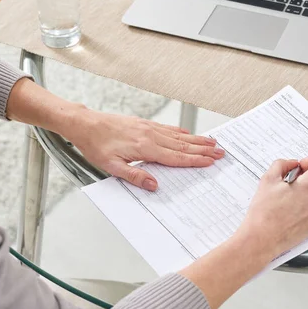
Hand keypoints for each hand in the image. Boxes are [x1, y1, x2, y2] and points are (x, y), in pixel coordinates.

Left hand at [66, 108, 224, 190]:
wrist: (87, 124)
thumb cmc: (97, 145)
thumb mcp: (112, 167)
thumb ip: (135, 176)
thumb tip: (154, 185)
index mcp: (146, 148)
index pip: (176, 156)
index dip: (195, 160)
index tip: (210, 161)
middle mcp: (151, 135)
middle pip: (183, 145)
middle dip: (203, 149)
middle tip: (220, 152)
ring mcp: (148, 128)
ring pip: (178, 136)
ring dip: (196, 140)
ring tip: (211, 142)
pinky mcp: (144, 123)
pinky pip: (168, 128)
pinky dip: (181, 132)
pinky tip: (187, 133)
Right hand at [235, 156, 307, 259]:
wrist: (262, 239)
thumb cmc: (264, 213)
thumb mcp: (269, 179)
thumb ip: (283, 164)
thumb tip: (291, 164)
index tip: (300, 166)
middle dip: (305, 176)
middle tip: (287, 182)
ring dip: (304, 190)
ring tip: (285, 198)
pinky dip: (304, 204)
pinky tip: (288, 209)